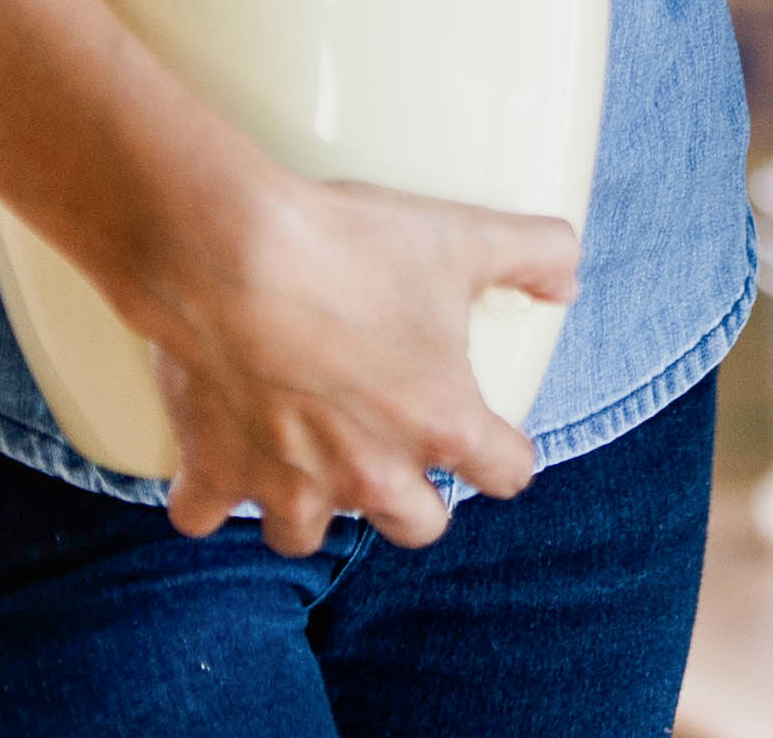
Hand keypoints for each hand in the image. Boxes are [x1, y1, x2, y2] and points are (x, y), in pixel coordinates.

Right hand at [131, 168, 577, 548]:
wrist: (230, 253)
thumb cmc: (350, 247)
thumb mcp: (463, 236)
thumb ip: (535, 254)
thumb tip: (568, 277)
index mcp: (441, 424)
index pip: (507, 473)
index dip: (506, 453)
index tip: (491, 438)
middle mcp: (370, 473)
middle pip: (416, 525)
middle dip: (414, 496)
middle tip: (397, 452)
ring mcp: (289, 483)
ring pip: (306, 536)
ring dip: (310, 506)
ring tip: (307, 462)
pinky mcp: (217, 471)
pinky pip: (204, 515)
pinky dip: (207, 496)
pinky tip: (216, 461)